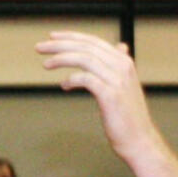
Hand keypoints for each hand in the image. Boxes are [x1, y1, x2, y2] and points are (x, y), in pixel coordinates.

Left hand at [36, 31, 160, 162]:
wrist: (138, 139)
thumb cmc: (127, 115)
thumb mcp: (125, 84)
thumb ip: (119, 65)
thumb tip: (119, 46)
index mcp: (123, 61)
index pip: (93, 41)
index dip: (71, 37)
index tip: (51, 37)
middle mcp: (122, 66)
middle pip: (86, 47)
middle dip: (60, 45)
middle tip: (39, 48)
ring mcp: (117, 80)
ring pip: (85, 59)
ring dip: (62, 59)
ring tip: (46, 65)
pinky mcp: (111, 95)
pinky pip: (86, 79)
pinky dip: (72, 79)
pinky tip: (64, 85)